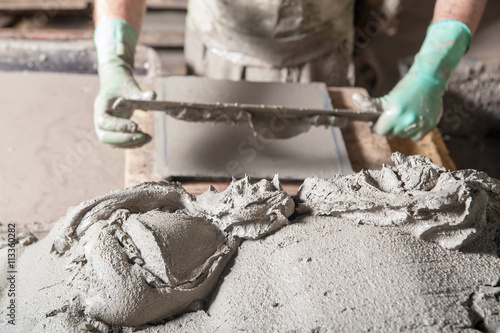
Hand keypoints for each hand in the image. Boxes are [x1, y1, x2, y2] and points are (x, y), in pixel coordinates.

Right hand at [94, 18, 155, 147]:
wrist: (114, 78)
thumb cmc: (122, 80)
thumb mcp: (132, 84)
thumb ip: (141, 91)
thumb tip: (154, 94)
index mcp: (101, 105)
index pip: (104, 123)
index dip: (119, 128)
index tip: (137, 128)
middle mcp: (100, 117)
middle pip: (106, 136)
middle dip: (125, 140)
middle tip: (145, 136)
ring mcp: (105, 124)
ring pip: (111, 141)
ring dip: (129, 143)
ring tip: (147, 138)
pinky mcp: (113, 129)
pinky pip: (118, 140)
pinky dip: (130, 142)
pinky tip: (143, 139)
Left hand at [352, 72, 441, 139]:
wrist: (429, 80)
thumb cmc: (406, 88)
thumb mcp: (386, 97)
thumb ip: (369, 103)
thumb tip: (354, 97)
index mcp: (394, 113)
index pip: (380, 131)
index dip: (377, 127)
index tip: (378, 123)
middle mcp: (407, 120)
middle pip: (391, 135)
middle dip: (388, 128)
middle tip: (391, 117)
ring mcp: (420, 124)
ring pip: (403, 136)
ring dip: (400, 130)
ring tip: (403, 117)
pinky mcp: (429, 126)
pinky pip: (416, 137)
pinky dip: (412, 132)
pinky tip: (412, 120)